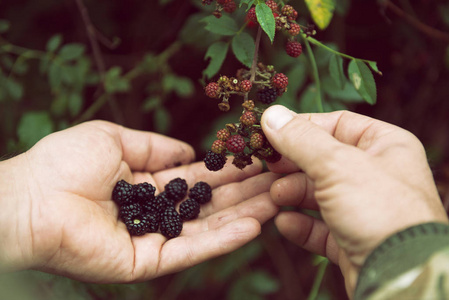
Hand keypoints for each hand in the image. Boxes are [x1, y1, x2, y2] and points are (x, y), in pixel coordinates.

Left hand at [0, 120, 278, 282]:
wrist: (30, 200)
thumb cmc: (63, 163)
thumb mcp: (114, 139)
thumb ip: (155, 146)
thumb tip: (190, 151)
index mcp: (145, 184)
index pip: (197, 179)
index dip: (227, 171)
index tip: (259, 160)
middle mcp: (155, 213)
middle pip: (210, 205)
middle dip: (246, 192)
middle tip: (283, 181)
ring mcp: (154, 240)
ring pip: (208, 229)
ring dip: (245, 214)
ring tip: (280, 200)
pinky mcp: (148, 262)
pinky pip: (192, 251)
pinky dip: (224, 240)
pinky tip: (255, 224)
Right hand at [260, 105, 447, 294]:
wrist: (401, 276)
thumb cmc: (380, 210)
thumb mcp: (336, 164)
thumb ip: (300, 139)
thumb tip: (271, 114)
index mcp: (385, 145)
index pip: (336, 124)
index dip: (302, 128)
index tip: (271, 133)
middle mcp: (376, 174)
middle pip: (322, 160)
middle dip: (292, 165)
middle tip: (267, 167)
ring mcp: (364, 208)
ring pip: (318, 194)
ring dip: (292, 194)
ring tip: (274, 197)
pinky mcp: (352, 238)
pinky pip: (320, 227)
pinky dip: (301, 224)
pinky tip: (285, 223)